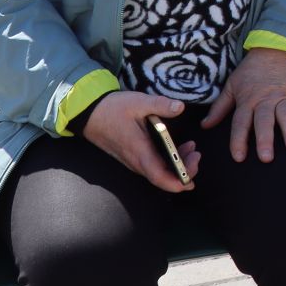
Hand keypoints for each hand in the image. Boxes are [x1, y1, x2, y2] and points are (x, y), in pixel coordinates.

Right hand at [80, 90, 200, 191]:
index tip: (192, 179)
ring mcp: (134, 160)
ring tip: (191, 147)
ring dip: (177, 164)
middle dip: (184, 171)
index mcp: (140, 152)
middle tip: (197, 153)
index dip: (179, 183)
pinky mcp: (132, 156)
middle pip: (164, 178)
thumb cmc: (112, 109)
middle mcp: (137, 162)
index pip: (161, 179)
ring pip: (159, 171)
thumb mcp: (138, 102)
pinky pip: (153, 165)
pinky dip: (168, 159)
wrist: (89, 112)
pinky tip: (177, 145)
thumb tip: (180, 107)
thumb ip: (161, 105)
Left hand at [204, 47, 285, 162]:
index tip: (239, 157)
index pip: (240, 122)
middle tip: (266, 158)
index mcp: (247, 100)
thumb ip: (219, 107)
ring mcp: (283, 99)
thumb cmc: (251, 72)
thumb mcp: (232, 85)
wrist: (275, 50)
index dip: (238, 139)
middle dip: (265, 138)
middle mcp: (265, 101)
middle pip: (264, 121)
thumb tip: (204, 126)